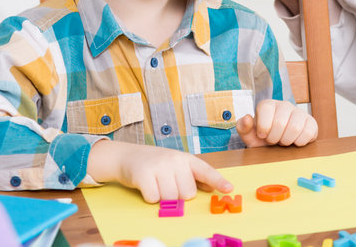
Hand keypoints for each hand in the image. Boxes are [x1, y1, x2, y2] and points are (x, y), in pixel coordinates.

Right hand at [87, 140, 232, 202]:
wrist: (127, 155)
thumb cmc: (155, 163)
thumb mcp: (176, 165)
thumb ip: (193, 176)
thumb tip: (211, 188)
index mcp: (186, 159)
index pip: (205, 170)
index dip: (218, 181)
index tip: (228, 189)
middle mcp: (175, 160)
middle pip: (187, 193)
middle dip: (177, 195)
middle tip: (167, 184)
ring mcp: (159, 166)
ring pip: (171, 198)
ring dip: (163, 197)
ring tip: (156, 184)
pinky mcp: (144, 175)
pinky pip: (154, 198)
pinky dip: (150, 197)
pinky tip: (147, 186)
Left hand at [236, 100, 317, 146]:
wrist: (279, 146)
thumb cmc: (263, 139)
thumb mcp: (249, 136)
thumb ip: (243, 127)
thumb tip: (247, 118)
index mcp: (268, 105)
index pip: (265, 110)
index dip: (263, 128)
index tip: (262, 135)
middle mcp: (284, 105)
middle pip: (280, 122)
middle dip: (274, 138)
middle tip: (273, 140)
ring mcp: (299, 112)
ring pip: (295, 127)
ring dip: (287, 141)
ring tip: (283, 141)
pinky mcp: (311, 122)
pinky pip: (308, 133)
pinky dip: (299, 142)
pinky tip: (294, 141)